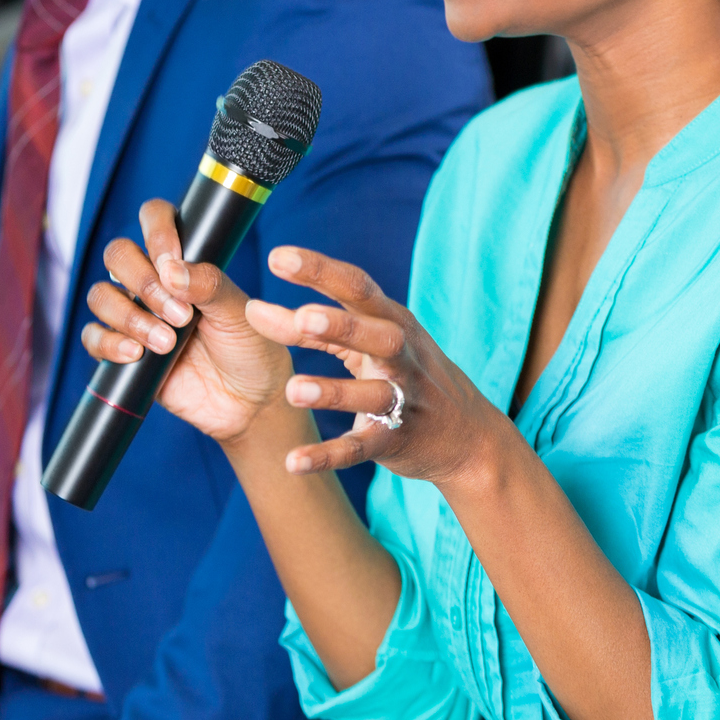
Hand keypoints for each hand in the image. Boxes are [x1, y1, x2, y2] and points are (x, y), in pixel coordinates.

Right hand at [80, 198, 295, 441]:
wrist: (249, 403)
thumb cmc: (250, 348)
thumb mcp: (239, 312)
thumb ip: (209, 284)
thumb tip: (170, 269)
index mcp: (183, 260)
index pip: (154, 219)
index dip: (156, 231)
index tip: (171, 259)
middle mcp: (153, 282)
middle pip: (118, 255)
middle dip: (143, 281)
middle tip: (179, 315)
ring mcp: (135, 316)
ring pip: (101, 296)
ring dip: (129, 316)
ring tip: (167, 342)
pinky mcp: (122, 352)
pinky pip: (93, 338)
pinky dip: (109, 343)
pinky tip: (137, 354)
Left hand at [245, 246, 506, 485]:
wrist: (467, 436)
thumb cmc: (405, 372)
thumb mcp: (369, 341)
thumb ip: (313, 328)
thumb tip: (253, 311)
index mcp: (392, 321)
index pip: (357, 288)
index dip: (320, 271)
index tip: (277, 257)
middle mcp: (401, 356)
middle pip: (376, 335)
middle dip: (341, 326)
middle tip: (302, 319)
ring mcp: (402, 400)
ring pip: (371, 394)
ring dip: (332, 392)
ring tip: (293, 388)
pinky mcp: (395, 441)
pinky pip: (360, 448)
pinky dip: (328, 455)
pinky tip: (294, 462)